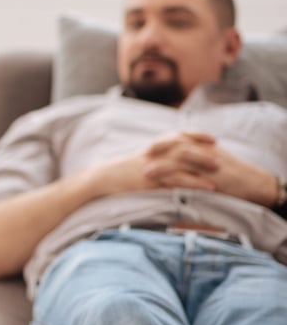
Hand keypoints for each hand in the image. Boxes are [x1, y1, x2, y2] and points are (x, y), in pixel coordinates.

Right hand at [88, 132, 219, 195]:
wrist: (102, 179)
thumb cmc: (120, 173)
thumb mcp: (139, 162)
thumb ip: (155, 159)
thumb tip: (170, 162)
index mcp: (154, 149)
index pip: (178, 136)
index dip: (196, 135)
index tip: (213, 139)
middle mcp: (155, 155)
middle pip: (184, 147)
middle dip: (204, 150)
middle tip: (222, 154)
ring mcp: (155, 167)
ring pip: (183, 163)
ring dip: (203, 165)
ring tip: (220, 171)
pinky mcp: (153, 181)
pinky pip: (178, 181)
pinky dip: (195, 184)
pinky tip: (209, 189)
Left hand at [146, 133, 277, 204]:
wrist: (254, 183)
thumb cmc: (233, 173)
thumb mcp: (214, 158)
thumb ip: (197, 155)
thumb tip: (178, 157)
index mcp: (204, 146)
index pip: (180, 138)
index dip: (163, 141)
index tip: (148, 147)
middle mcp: (205, 152)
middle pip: (176, 145)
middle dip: (158, 150)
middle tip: (141, 155)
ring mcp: (208, 165)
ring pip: (180, 162)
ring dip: (161, 167)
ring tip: (145, 173)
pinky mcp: (211, 179)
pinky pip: (190, 179)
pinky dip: (176, 181)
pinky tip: (163, 186)